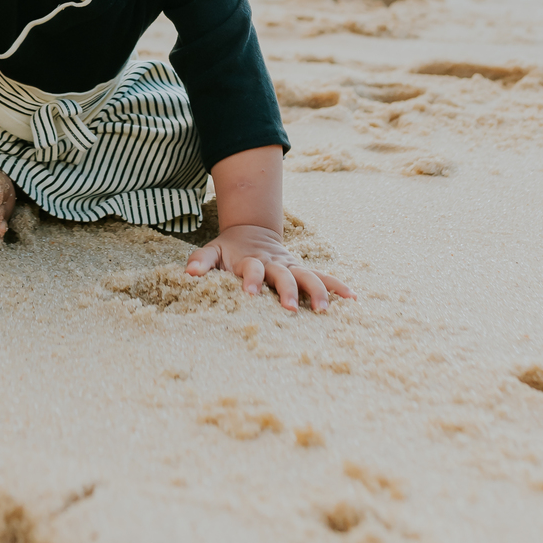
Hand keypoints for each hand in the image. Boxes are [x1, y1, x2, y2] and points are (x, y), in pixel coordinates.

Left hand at [186, 222, 355, 312]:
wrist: (251, 232)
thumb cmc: (229, 250)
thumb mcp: (212, 251)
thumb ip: (201, 261)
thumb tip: (190, 274)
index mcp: (251, 259)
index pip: (252, 269)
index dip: (251, 279)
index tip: (249, 293)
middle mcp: (274, 263)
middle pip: (284, 275)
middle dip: (288, 290)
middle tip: (290, 308)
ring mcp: (291, 266)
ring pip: (308, 276)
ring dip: (317, 291)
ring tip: (324, 310)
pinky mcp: (302, 270)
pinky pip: (322, 277)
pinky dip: (337, 286)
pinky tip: (352, 299)